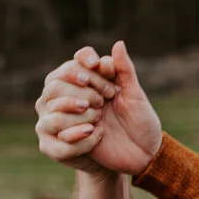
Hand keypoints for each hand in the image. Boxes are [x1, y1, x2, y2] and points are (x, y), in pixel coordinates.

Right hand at [33, 41, 161, 177]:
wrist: (144, 155)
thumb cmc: (141, 122)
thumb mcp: (135, 95)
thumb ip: (124, 70)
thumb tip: (118, 43)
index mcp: (93, 83)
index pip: (77, 62)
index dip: (83, 60)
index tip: (96, 65)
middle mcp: (77, 98)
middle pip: (58, 81)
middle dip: (82, 87)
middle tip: (106, 97)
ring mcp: (70, 119)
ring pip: (54, 107)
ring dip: (76, 109)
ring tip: (100, 117)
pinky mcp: (69, 142)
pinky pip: (60, 136)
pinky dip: (78, 134)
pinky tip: (99, 134)